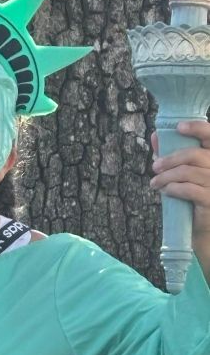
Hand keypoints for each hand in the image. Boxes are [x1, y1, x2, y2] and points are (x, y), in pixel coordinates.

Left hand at [150, 120, 209, 245]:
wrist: (200, 227)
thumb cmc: (191, 195)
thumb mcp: (181, 172)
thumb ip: (170, 153)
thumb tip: (154, 136)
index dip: (197, 128)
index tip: (179, 127)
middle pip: (194, 155)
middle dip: (170, 159)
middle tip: (154, 167)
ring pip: (188, 172)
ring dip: (166, 176)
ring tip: (155, 183)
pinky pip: (189, 190)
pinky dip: (173, 188)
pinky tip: (165, 191)